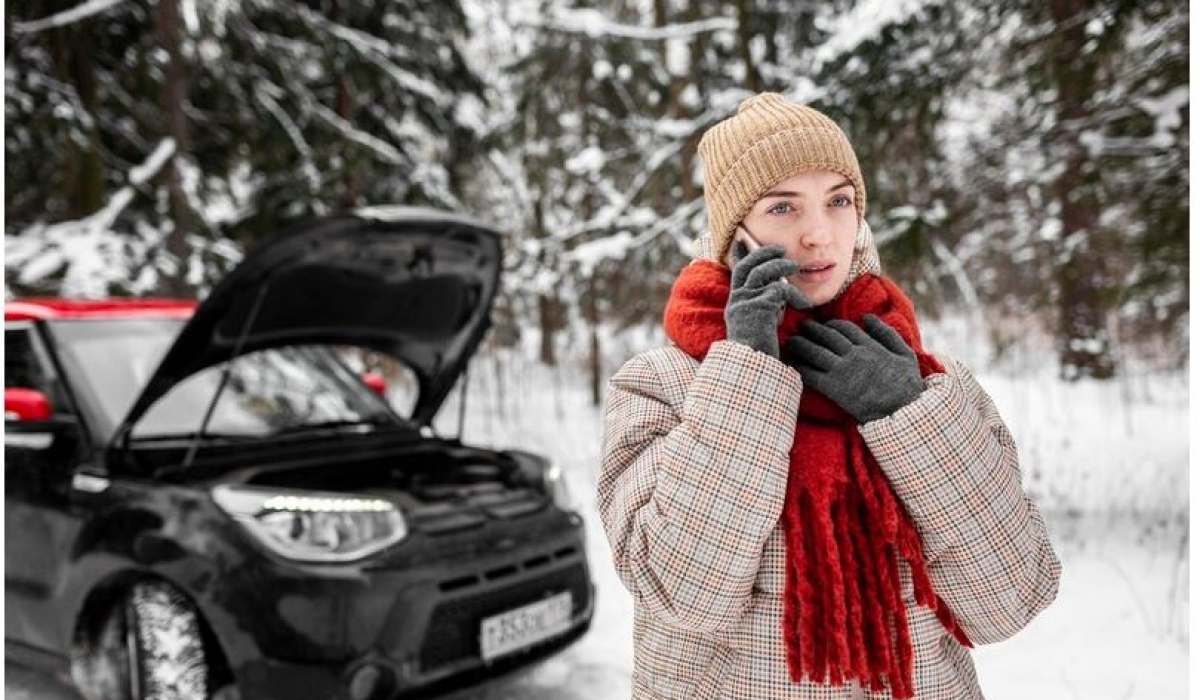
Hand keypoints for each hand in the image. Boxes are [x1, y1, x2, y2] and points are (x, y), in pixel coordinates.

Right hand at [725, 243, 811, 358]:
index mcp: (736, 303)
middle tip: (780, 248)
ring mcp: (745, 303)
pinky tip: (803, 304)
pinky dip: (793, 294)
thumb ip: (764, 306)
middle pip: (747, 266)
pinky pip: (778, 290)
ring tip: (795, 266)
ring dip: (781, 266)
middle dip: (763, 252)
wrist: (753, 368)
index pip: (735, 272)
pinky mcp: (759, 308)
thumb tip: (777, 292)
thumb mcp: (760, 324)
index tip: (741, 240)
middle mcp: (737, 300)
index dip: (739, 254)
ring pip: (762, 272)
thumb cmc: (760, 351)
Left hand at [785, 314, 923, 422]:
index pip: (845, 328)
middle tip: (801, 327)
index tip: (825, 325)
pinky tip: (791, 365)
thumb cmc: (907, 385)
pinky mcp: (834, 388)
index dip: (832, 325)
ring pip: (815, 352)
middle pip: (826, 336)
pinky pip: (811, 375)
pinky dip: (799, 368)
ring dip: (800, 345)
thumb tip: (867, 317)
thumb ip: (886, 334)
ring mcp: (842, 371)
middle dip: (812, 330)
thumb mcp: (905, 355)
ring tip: (791, 342)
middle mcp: (853, 354)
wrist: (903, 412)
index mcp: (869, 345)